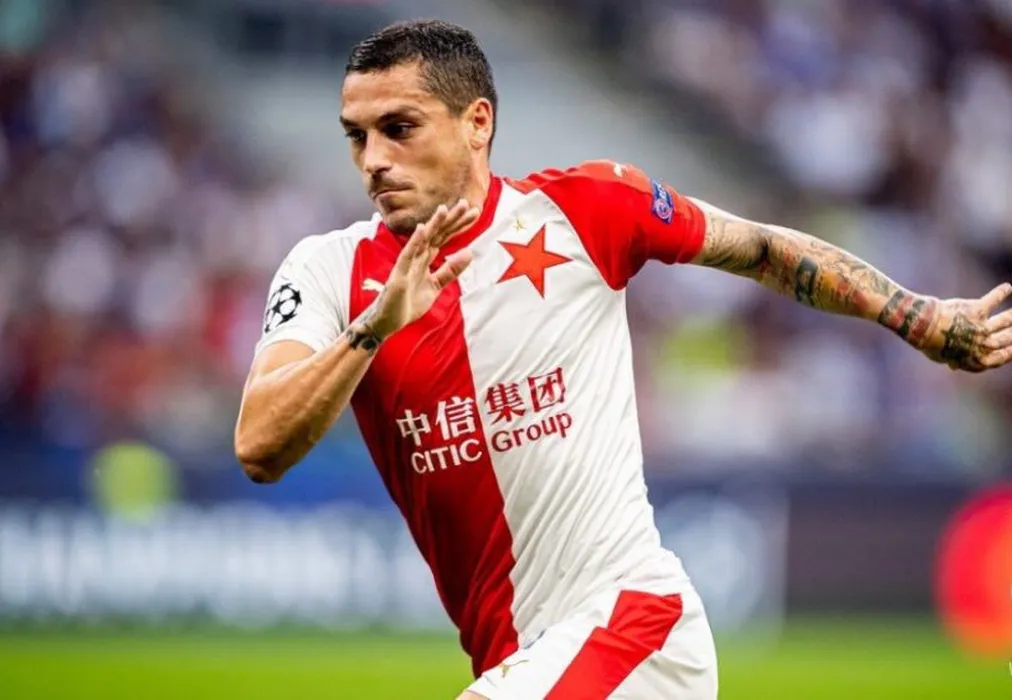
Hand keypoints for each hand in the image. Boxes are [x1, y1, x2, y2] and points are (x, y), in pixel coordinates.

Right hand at [365, 199, 479, 338]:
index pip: (445, 237)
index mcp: (426, 258)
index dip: (459, 225)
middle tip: (466, 204)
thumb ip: (451, 270)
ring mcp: (407, 264)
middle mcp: (417, 257)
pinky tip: (423, 228)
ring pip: (423, 240)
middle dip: (451, 220)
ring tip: (444, 208)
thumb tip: (469, 253)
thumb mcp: (436, 286)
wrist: (388, 321)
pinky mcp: (399, 274)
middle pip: (437, 234)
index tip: (474, 213)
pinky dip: (415, 241)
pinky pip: (408, 255)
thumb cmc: (409, 302)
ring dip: (434, 224)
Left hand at [918, 283, 1011, 372]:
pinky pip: (992, 300)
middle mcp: (982, 345)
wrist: (923, 328)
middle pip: (1006, 339)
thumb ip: (954, 361)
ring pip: (1004, 321)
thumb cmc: (929, 343)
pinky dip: (1000, 293)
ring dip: (1011, 316)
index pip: (1000, 359)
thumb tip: (954, 367)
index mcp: (975, 360)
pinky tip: (1007, 287)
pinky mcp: (976, 311)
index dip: (1010, 353)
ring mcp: (981, 328)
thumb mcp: (942, 358)